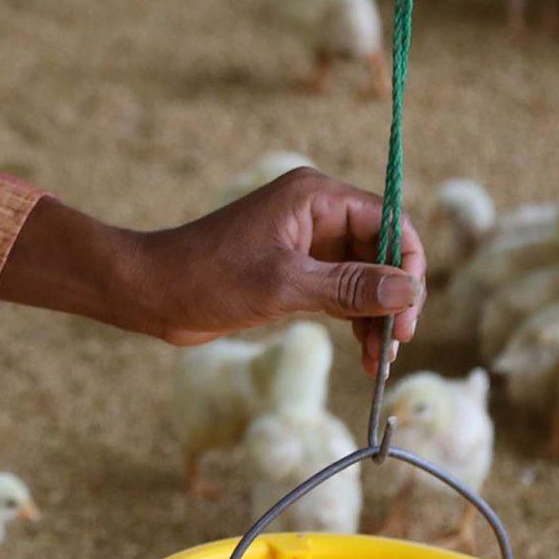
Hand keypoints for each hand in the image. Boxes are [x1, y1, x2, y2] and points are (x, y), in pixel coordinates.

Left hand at [0, 169, 425, 374]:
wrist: (150, 291)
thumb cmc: (208, 278)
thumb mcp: (284, 286)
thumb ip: (350, 288)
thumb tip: (409, 291)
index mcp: (314, 196)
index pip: (388, 220)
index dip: (407, 266)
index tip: (408, 316)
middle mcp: (314, 211)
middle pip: (380, 250)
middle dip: (392, 298)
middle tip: (395, 348)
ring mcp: (304, 241)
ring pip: (363, 275)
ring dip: (375, 315)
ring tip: (377, 362)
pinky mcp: (292, 269)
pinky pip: (340, 290)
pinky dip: (353, 318)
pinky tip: (362, 352)